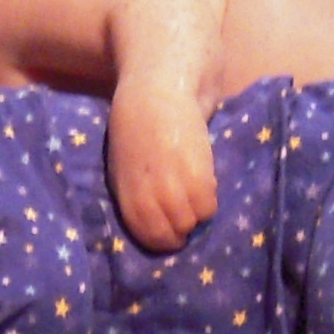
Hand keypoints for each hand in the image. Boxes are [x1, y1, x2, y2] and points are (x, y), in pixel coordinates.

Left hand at [108, 82, 220, 250]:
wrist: (157, 92)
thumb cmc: (136, 129)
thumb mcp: (124, 169)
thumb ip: (135, 198)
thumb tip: (152, 225)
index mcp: (128, 197)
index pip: (149, 238)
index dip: (164, 241)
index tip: (173, 233)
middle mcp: (149, 197)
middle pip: (173, 235)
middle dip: (182, 230)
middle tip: (189, 215)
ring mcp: (173, 188)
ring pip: (193, 222)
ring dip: (197, 214)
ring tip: (196, 195)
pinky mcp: (197, 176)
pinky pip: (208, 205)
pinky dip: (210, 199)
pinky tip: (205, 182)